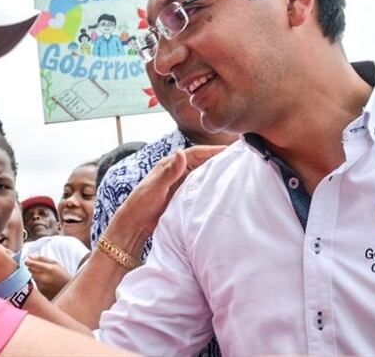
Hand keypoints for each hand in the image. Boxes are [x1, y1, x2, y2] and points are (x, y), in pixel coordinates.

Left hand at [25, 255, 71, 299]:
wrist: (69, 290)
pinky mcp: (41, 292)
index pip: (33, 264)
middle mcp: (45, 279)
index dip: (28, 262)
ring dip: (33, 275)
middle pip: (30, 271)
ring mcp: (43, 287)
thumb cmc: (62, 275)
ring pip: (32, 278)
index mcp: (49, 269)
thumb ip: (42, 259)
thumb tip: (29, 256)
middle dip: (29, 268)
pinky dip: (37, 282)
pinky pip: (35, 284)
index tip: (26, 261)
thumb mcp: (56, 264)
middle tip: (33, 267)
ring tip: (43, 275)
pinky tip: (45, 282)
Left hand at [104, 145, 225, 252]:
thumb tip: (181, 153)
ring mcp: (182, 185)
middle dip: (219, 160)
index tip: (230, 150)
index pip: (196, 153)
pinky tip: (224, 191)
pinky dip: (212, 188)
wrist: (134, 225)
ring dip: (217, 174)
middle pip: (203, 162)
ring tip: (237, 173)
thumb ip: (169, 172)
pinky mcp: (184, 197)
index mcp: (171, 165)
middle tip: (240, 159)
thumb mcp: (155, 187)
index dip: (213, 150)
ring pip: (204, 175)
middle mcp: (178, 172)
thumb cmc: (141, 203)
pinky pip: (202, 189)